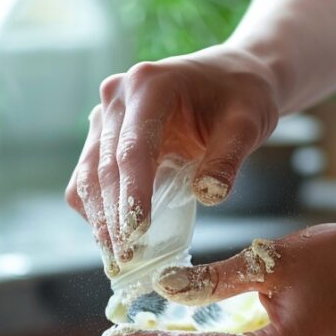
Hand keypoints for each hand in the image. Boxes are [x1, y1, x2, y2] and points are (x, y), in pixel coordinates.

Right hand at [66, 46, 280, 267]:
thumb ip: (228, 158)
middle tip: (126, 258)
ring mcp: (105, 115)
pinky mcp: (102, 134)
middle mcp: (117, 96)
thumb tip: (210, 195)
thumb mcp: (246, 125)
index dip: (132, 195)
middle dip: (113, 217)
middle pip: (105, 167)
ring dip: (100, 217)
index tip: (136, 234)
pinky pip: (88, 177)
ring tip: (117, 255)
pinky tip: (115, 235)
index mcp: (150, 85)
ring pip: (88, 175)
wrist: (232, 77)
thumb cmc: (241, 97)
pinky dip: (98, 208)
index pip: (133, 150)